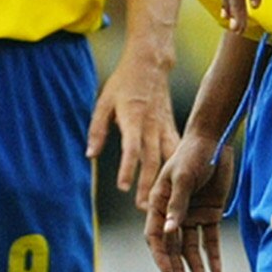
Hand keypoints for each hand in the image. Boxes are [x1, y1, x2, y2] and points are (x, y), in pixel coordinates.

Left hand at [87, 46, 180, 209]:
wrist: (150, 64)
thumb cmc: (123, 83)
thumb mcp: (103, 102)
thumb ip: (97, 129)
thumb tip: (90, 155)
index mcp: (133, 118)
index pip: (131, 147)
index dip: (128, 168)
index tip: (123, 187)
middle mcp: (151, 125)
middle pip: (151, 159)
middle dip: (148, 183)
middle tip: (144, 207)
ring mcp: (164, 127)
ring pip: (167, 158)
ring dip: (164, 181)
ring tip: (162, 203)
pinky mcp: (171, 127)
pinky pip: (176, 150)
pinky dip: (177, 168)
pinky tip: (180, 185)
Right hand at [142, 129, 233, 271]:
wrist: (215, 141)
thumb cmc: (192, 155)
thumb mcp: (182, 177)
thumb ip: (177, 204)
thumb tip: (168, 231)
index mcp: (158, 203)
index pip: (154, 235)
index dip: (160, 254)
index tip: (166, 271)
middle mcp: (173, 213)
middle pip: (173, 246)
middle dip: (178, 268)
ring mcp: (192, 214)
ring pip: (192, 247)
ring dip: (196, 266)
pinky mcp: (210, 214)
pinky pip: (211, 239)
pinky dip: (214, 255)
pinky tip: (217, 271)